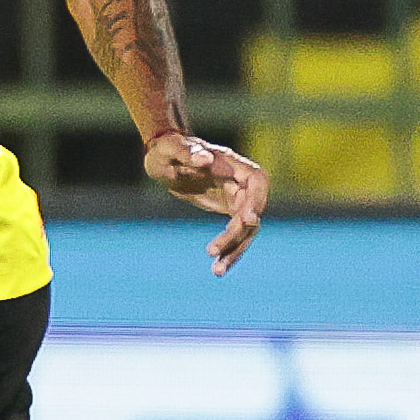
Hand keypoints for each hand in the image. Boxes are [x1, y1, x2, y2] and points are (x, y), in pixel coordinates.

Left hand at [145, 129, 267, 274]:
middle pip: (252, 212)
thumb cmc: (167, 149)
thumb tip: (205, 157)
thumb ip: (188, 152)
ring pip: (247, 229)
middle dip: (238, 235)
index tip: (248, 220)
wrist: (163, 157)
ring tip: (217, 271)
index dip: (257, 201)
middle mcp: (241, 181)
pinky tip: (218, 268)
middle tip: (214, 251)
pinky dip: (229, 250)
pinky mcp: (229, 210)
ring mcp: (237, 197)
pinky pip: (237, 234)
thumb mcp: (171, 149)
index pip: (257, 181)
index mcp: (232, 164)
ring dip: (235, 251)